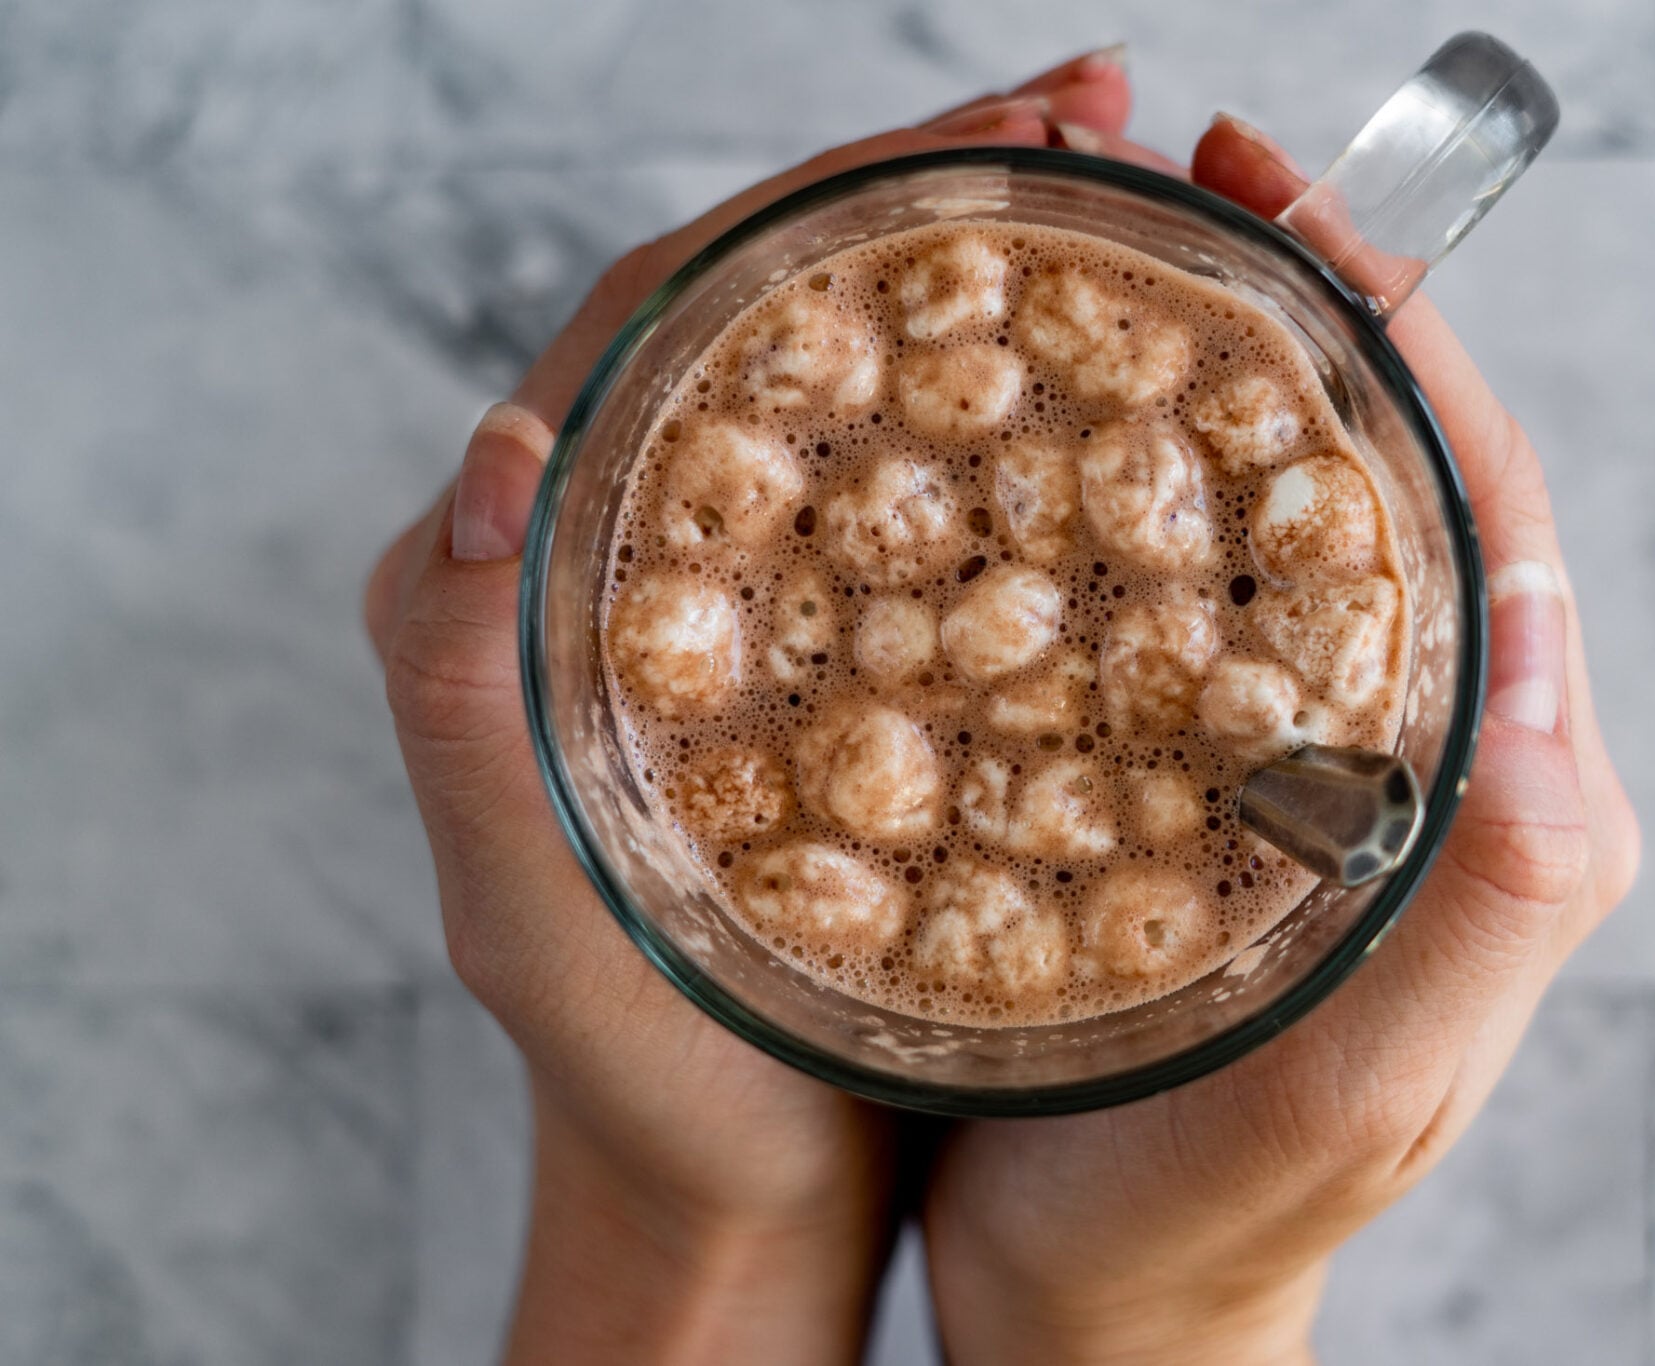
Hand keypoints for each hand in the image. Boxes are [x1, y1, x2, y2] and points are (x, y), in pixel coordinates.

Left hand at [361, 49, 1139, 1363]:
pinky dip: (1043, 438)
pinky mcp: (869, 673)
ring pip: (885, 397)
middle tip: (1112, 130)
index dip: (836, 193)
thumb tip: (494, 453)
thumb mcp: (533, 907)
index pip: (682, 306)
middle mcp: (658, 556)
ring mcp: (776, 608)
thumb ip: (467, 693)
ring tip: (1149, 222)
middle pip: (800, 318)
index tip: (1006, 129)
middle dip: (948, 199)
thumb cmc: (637, 1076)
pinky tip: (1142, 414)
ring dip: (1008, 292)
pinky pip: (952, 516)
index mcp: (549, 568)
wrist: (736, 1196)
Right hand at [920, 115, 1642, 1365]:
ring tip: (1074, 265)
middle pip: (1369, 474)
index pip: (1485, 502)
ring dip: (1180, 372)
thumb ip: (1489, 899)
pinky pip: (1153, 597)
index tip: (1282, 209)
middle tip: (1155, 183)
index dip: (1397, 336)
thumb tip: (1553, 668)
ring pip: (1254, 517)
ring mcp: (1282, 761)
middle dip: (1282, 308)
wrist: (1091, 1307)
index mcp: (1486, 791)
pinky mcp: (1175, 783)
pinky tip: (1001, 440)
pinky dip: (1094, 488)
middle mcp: (1398, 751)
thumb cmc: (1207, 1218)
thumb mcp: (1362, 1086)